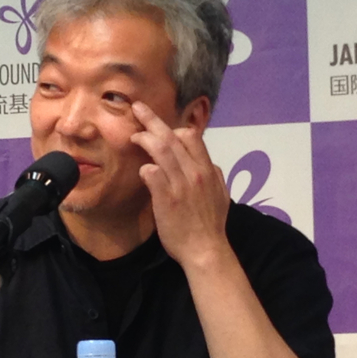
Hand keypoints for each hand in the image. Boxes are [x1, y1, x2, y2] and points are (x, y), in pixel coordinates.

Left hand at [129, 101, 229, 268]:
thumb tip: (211, 165)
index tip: (163, 129)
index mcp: (208, 170)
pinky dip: (145, 168)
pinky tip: (141, 170)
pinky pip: (151, 174)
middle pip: (172, 137)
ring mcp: (179, 184)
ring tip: (134, 136)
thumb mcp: (222, 195)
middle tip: (137, 108)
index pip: (191, 137)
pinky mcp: (165, 198)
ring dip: (145, 139)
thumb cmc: (211, 225)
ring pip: (161, 150)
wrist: (205, 249)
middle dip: (152, 120)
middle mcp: (194, 173)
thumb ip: (216, 176)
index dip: (174, 128)